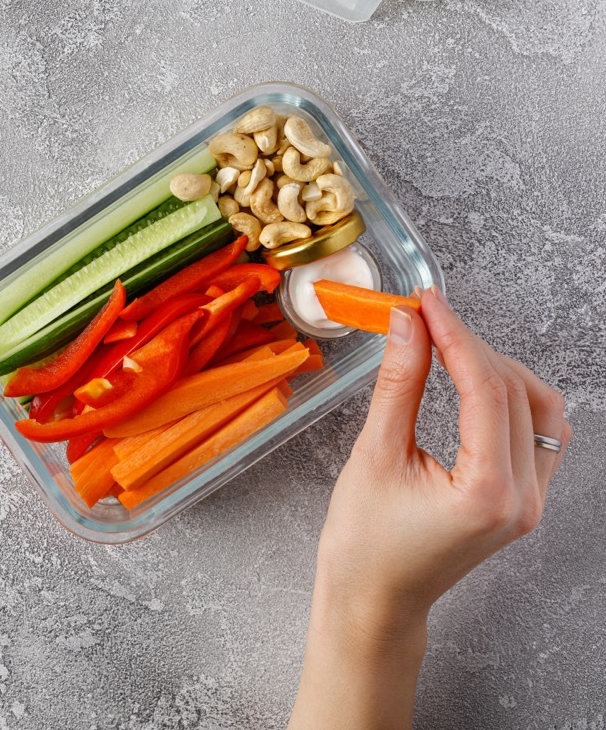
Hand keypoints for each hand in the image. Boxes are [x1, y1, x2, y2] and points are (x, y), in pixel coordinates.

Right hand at [320, 286, 570, 627]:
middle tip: (424, 319)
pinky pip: (537, 432)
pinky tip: (472, 383)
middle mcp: (524, 498)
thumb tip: (408, 325)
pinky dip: (509, 397)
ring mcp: (531, 502)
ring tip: (446, 349)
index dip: (455, 335)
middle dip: (471, 347)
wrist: (373, 600)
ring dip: (497, 369)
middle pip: (517, 391)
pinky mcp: (523, 501)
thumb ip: (397, 385)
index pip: (486, 388)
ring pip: (539, 408)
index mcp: (488, 492)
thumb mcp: (374, 456)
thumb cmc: (364, 544)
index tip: (425, 302)